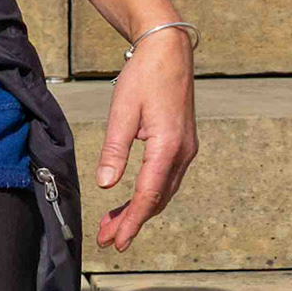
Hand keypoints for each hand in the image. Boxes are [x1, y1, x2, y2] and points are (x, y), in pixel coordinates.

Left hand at [95, 27, 197, 252]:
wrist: (169, 49)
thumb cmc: (145, 75)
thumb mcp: (123, 110)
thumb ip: (114, 150)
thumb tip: (105, 185)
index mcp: (168, 145)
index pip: (147, 195)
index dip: (130, 221)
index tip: (115, 242)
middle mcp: (183, 152)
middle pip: (157, 199)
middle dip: (132, 221)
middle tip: (107, 238)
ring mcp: (186, 148)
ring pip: (163, 191)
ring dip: (140, 209)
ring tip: (113, 223)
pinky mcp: (183, 143)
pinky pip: (167, 178)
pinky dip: (149, 193)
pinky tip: (132, 199)